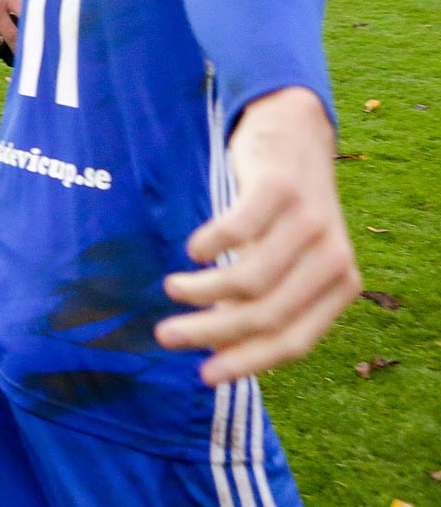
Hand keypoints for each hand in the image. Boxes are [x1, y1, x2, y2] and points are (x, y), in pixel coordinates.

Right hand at [155, 88, 359, 384]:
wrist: (295, 131)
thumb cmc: (283, 209)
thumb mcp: (289, 260)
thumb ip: (267, 300)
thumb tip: (218, 350)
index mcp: (340, 285)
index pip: (293, 342)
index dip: (245, 363)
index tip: (202, 375)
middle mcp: (333, 257)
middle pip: (263, 315)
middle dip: (208, 333)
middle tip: (166, 335)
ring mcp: (309, 221)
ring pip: (245, 281)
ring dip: (198, 291)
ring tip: (173, 288)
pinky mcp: (278, 189)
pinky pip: (233, 232)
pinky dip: (205, 247)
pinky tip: (192, 249)